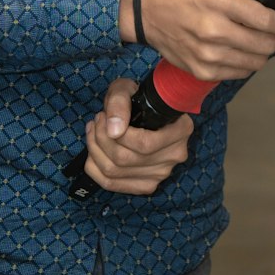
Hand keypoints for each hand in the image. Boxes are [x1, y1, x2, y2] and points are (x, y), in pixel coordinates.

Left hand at [83, 78, 193, 194]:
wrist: (145, 111)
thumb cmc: (137, 98)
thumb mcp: (127, 88)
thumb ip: (119, 103)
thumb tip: (114, 130)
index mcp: (181, 129)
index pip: (144, 144)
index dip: (116, 134)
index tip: (103, 116)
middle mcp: (175, 155)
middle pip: (126, 159)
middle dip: (101, 139)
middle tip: (96, 120)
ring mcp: (161, 174)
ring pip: (115, 172)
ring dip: (95, 150)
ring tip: (94, 131)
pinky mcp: (147, 185)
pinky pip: (111, 184)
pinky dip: (94, 167)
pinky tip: (94, 150)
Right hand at [129, 0, 274, 81]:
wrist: (144, 9)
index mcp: (219, 1)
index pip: (266, 20)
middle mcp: (213, 31)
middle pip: (265, 45)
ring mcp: (207, 55)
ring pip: (255, 63)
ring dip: (265, 52)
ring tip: (261, 38)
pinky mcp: (201, 70)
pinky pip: (238, 74)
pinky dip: (246, 63)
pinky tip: (242, 49)